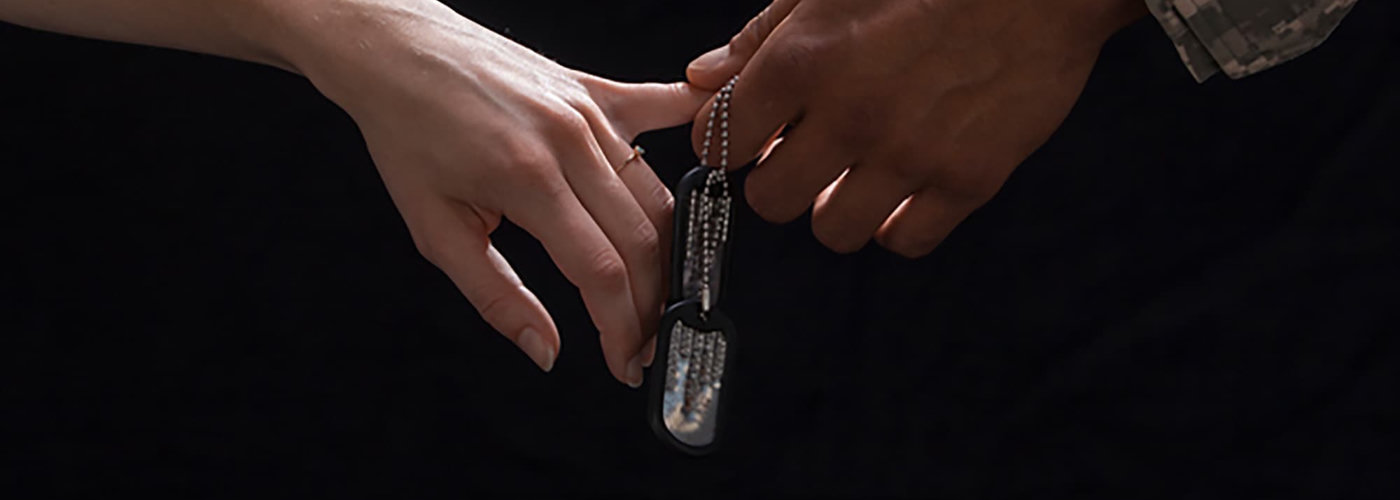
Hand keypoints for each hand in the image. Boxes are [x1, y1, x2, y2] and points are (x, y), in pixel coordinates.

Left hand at [283, 0, 706, 385]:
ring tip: (656, 296)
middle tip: (642, 344)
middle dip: (649, 306)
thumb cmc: (407, 134)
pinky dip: (697, 129)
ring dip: (666, 254)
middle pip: (641, 241)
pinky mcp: (593, 88)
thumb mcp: (434, 229)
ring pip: (656, 196)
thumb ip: (496, 296)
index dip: (621, 328)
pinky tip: (726, 152)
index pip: (601, 272)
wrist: (394, 49)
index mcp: (527, 177)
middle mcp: (570, 140)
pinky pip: (662, 109)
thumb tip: (545, 352)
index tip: (624, 363)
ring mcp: (588, 110)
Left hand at [686, 0, 1146, 256]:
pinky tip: (906, 190)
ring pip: (833, 232)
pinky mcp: (968, 179)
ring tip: (859, 173)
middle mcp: (850, 116)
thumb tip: (700, 80)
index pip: (719, 142)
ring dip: (836, 208)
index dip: (728, 140)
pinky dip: (899, 224)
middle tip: (805, 155)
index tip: (752, 132)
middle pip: (769, 200)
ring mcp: (911, 154)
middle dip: (777, 180)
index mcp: (804, 59)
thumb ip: (760, 36)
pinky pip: (906, 241)